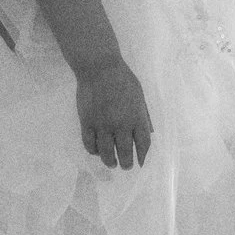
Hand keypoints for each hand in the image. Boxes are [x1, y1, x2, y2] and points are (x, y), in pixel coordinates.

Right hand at [76, 55, 153, 169]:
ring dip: (110, 161)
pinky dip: (93, 151)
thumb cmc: (122, 79)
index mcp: (137, 117)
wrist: (99, 68)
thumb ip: (144, 115)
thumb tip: (148, 133)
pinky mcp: (87, 123)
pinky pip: (90, 144)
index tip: (141, 163)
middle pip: (125, 152)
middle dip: (126, 163)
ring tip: (111, 163)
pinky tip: (97, 151)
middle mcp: (121, 124)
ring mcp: (102, 125)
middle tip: (126, 166)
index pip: (143, 144)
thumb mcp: (140, 96)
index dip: (143, 156)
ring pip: (106, 152)